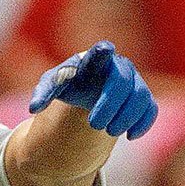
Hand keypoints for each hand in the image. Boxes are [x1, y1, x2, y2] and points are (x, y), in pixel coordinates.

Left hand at [29, 40, 157, 139]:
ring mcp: (135, 81)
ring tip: (109, 131)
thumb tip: (33, 108)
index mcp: (95, 60)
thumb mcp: (53, 86)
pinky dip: (142, 124)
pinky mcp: (143, 98)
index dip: (102, 52)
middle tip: (94, 125)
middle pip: (121, 81)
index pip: (99, 53)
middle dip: (109, 104)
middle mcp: (119, 66)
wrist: (91, 90)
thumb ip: (44, 93)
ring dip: (126, 118)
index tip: (105, 48)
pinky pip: (151, 109)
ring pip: (140, 97)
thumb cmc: (71, 84)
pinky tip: (130, 136)